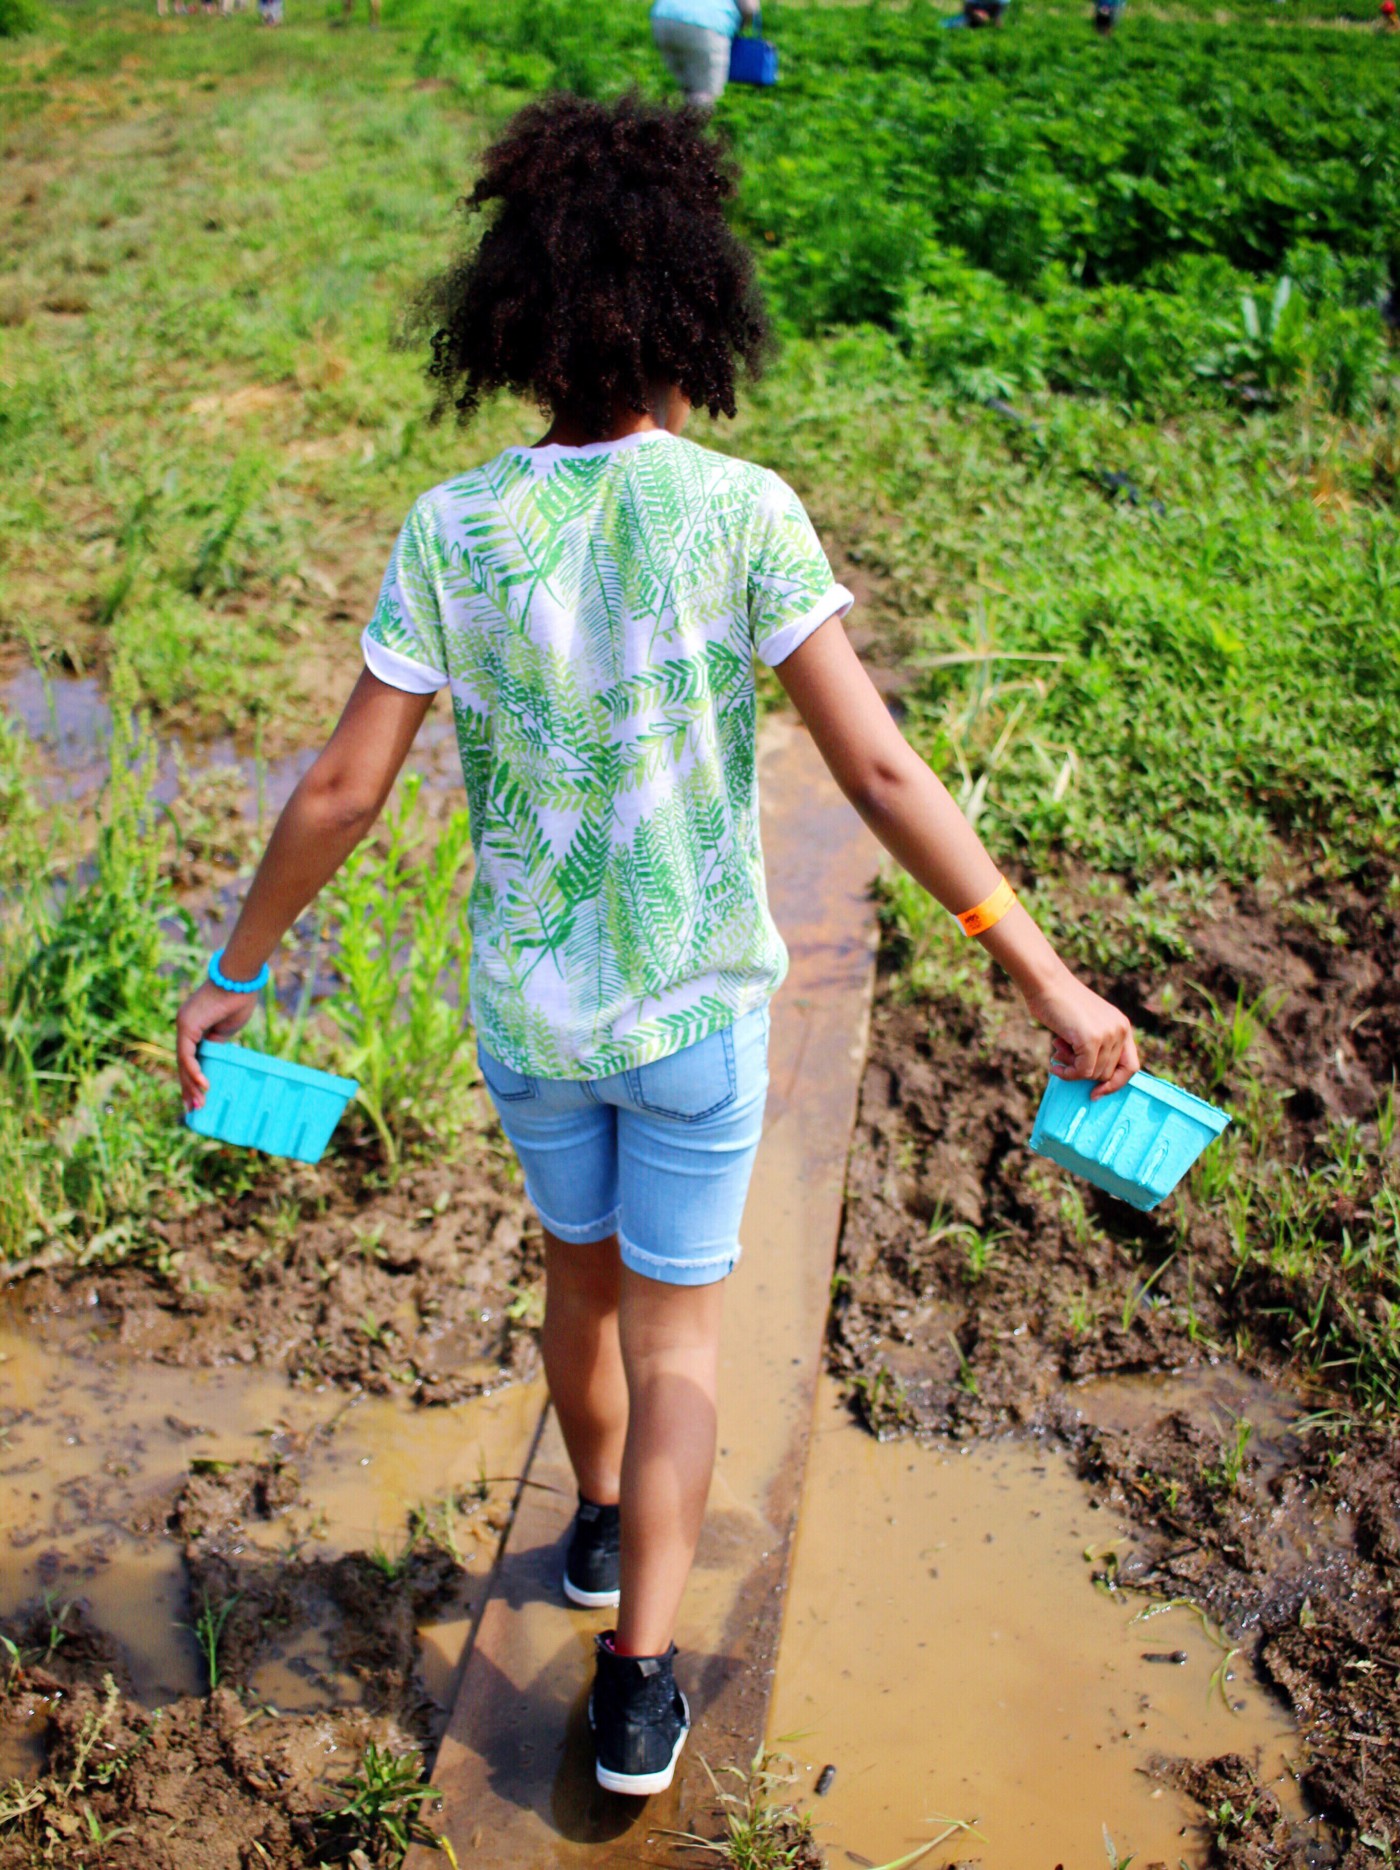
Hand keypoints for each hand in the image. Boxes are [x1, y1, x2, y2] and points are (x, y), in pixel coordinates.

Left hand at [176, 980, 258, 1111]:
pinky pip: (187, 1054)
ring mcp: (183, 1025)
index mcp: (192, 1026)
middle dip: (188, 1088)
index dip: (192, 1078)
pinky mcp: (187, 1025)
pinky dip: (194, 1071)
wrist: (240, 979)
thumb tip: (211, 1057)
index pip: (188, 1058)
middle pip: (182, 1063)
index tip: (198, 1097)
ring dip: (191, 1085)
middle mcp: (183, 1025)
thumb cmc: (239, 998)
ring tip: (199, 1104)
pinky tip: (203, 1086)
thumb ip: (216, 1042)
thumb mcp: (226, 1028)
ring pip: (183, 1062)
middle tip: (195, 1109)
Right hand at [1020, 969, 1139, 1098]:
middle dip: (1083, 1071)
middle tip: (1062, 1057)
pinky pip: (1082, 1072)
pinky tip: (1054, 1064)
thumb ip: (1096, 1044)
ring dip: (1072, 1070)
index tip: (1096, 1092)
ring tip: (1057, 1052)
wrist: (1046, 983)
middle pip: (1109, 1073)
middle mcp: (1120, 1029)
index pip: (1130, 1066)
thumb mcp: (1086, 1023)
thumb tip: (1093, 1076)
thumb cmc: (1059, 1002)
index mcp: (1122, 1026)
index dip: (1115, 1083)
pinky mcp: (1091, 1039)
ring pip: (1094, 1074)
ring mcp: (1108, 1034)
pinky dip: (1067, 1074)